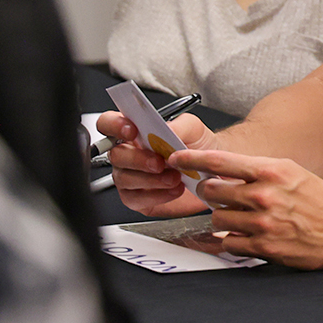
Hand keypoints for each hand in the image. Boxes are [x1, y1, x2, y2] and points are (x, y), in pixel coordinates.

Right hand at [97, 110, 214, 217]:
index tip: (131, 130)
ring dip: (150, 179)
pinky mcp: (139, 198)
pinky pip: (136, 199)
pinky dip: (156, 195)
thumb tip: (163, 130)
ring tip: (174, 177)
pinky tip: (174, 190)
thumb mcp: (192, 128)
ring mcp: (131, 177)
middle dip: (137, 159)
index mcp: (136, 131)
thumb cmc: (199, 145)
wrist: (213, 169)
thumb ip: (177, 126)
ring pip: (124, 179)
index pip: (109, 123)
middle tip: (160, 162)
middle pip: (115, 155)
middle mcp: (129, 154)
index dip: (114, 125)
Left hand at [169, 149, 322, 269]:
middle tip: (216, 194)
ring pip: (217, 218)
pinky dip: (232, 239)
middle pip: (212, 191)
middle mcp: (264, 195)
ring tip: (240, 217)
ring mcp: (262, 223)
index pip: (221, 161)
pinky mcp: (263, 247)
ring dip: (223, 218)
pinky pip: (229, 242)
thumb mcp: (292, 173)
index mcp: (271, 170)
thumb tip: (226, 174)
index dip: (192, 159)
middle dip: (209, 193)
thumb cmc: (322, 201)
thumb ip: (259, 172)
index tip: (176, 159)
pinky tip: (245, 235)